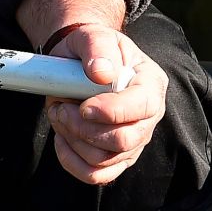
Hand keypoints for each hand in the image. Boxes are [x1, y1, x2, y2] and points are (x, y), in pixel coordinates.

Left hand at [16, 0, 167, 185]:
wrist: (82, 64)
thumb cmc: (91, 50)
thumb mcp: (93, 35)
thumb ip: (98, 47)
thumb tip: (101, 73)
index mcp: (151, 83)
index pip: (143, 106)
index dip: (112, 111)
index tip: (83, 106)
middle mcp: (149, 116)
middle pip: (124, 141)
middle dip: (85, 128)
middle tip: (62, 108)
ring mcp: (134, 141)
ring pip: (104, 160)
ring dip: (73, 140)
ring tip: (59, 114)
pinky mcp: (115, 158)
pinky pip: (95, 175)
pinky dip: (71, 161)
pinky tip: (62, 137)